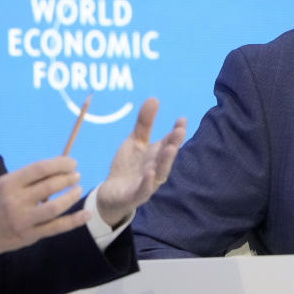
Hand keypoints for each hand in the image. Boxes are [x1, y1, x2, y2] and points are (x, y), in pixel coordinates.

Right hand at [0, 156, 89, 259]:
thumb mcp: (4, 184)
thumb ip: (28, 178)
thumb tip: (58, 167)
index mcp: (8, 184)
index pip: (39, 169)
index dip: (60, 164)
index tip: (72, 163)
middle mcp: (16, 201)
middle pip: (49, 186)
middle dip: (68, 178)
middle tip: (76, 175)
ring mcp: (23, 220)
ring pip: (55, 207)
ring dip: (71, 196)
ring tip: (78, 189)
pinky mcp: (30, 235)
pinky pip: (56, 227)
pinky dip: (74, 221)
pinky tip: (86, 214)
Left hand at [97, 98, 186, 227]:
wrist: (111, 193)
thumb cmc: (128, 166)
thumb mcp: (135, 141)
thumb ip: (144, 123)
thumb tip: (154, 98)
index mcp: (157, 155)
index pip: (170, 142)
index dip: (177, 132)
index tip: (181, 119)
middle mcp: (156, 168)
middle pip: (167, 156)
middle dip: (174, 144)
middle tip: (179, 131)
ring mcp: (147, 183)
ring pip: (159, 173)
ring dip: (165, 162)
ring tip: (170, 149)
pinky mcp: (135, 196)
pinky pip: (143, 190)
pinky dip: (147, 182)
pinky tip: (149, 172)